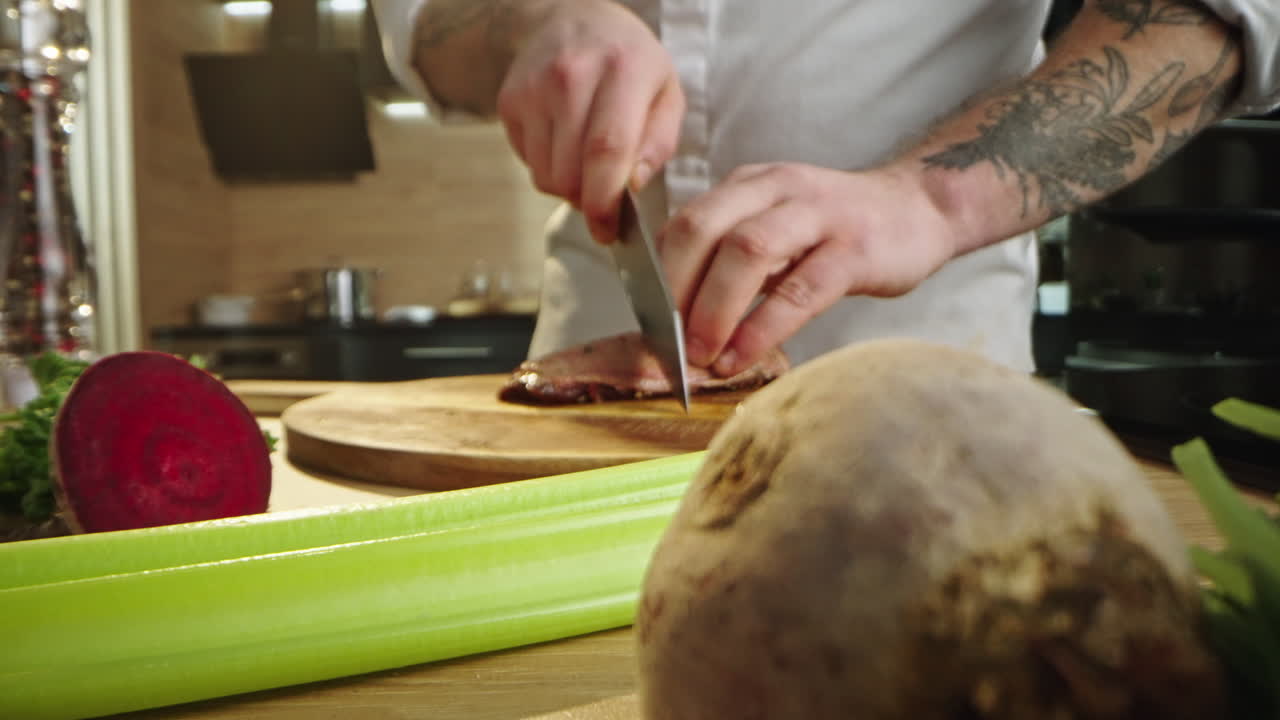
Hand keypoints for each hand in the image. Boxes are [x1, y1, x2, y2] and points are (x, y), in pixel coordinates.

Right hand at [496, 0, 683, 241]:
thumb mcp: (667, 93)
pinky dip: (548, 168)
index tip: (607, 230)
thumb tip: (632, 185)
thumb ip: (659, 143)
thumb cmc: (630, 64)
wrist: (575, 19)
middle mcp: (572, 76)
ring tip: (586, 163)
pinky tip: (564, 142)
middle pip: (570, 174)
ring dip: (568, 187)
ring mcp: (534, 88)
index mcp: (623, 71)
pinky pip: (528, 163)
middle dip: (589, 202)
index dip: (605, 202)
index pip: (606, 151)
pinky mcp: (509, 101)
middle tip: (605, 197)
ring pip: (545, 177)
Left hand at [659, 163, 960, 375]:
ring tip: (701, 357)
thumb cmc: (837, 233)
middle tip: (666, 348)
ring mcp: (818, 215)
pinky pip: (800, 288)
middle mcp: (776, 190)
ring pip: (747, 251)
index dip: (656, 280)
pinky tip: (742, 357)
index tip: (645, 331)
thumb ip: (730, 264)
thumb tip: (677, 325)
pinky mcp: (855, 248)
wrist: (921, 210)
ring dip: (714, 309)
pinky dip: (764, 327)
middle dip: (675, 294)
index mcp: (748, 186)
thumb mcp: (776, 229)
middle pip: (703, 230)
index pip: (684, 225)